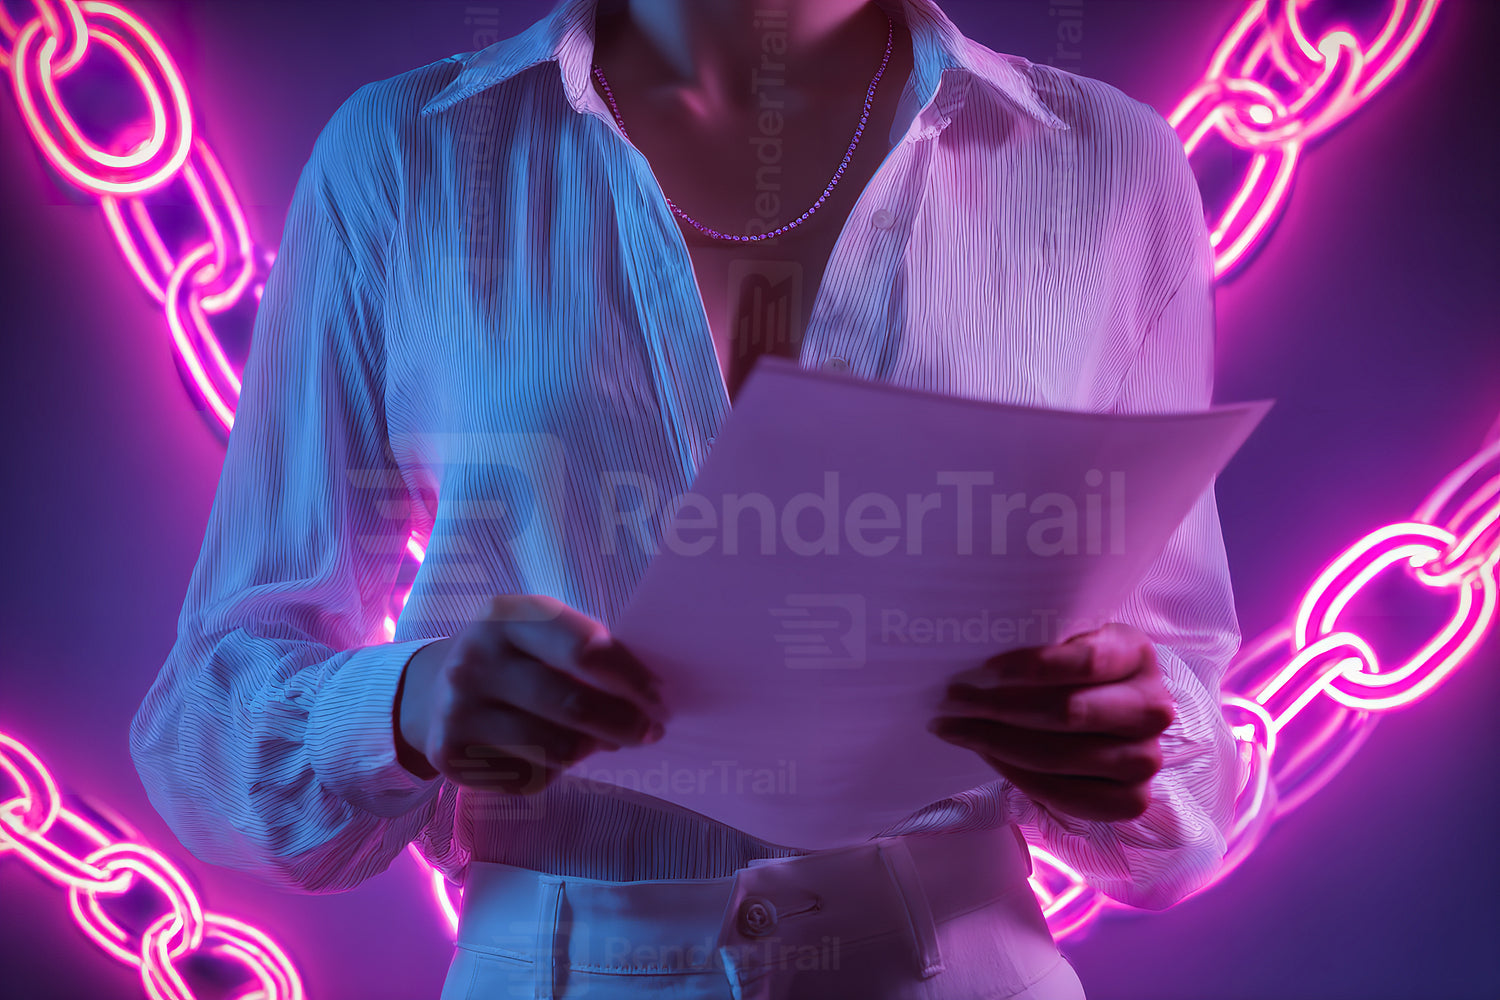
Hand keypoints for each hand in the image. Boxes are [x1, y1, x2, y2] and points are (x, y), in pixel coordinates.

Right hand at [396, 594, 668, 793]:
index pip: (584, 650)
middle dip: (625, 723)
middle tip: (650, 731)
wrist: (429, 688)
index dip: (631, 678)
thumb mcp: (539, 633)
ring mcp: (459, 711)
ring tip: (600, 740)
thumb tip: (649, 696)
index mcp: (507, 618)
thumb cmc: (511, 657)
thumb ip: (584, 651)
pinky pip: (530, 775)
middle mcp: (476, 662)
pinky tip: (549, 752)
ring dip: (592, 748)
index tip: (660, 697)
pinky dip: (554, 769)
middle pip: (573, 705)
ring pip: (557, 749)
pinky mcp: (452, 755)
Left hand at [927, 622, 1173, 821]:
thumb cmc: (1073, 670)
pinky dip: (1017, 776)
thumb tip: (973, 643)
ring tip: (955, 728)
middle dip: (998, 707)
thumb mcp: (1067, 640)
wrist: (1107, 716)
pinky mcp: (1131, 799)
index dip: (1031, 665)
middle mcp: (1153, 708)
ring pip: (1059, 757)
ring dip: (996, 742)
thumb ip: (1039, 638)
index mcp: (1138, 655)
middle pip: (1067, 712)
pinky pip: (1065, 795)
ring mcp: (1146, 758)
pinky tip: (986, 755)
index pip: (1086, 661)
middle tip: (952, 700)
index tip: (984, 667)